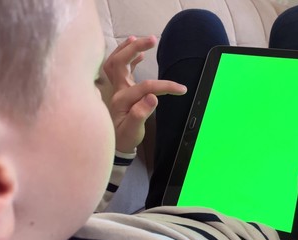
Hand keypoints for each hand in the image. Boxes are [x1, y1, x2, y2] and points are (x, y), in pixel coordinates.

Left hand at [103, 35, 186, 152]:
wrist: (117, 144)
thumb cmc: (125, 137)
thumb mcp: (133, 131)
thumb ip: (140, 114)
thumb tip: (153, 97)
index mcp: (122, 99)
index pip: (145, 86)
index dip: (164, 86)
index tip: (181, 89)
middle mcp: (117, 90)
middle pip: (119, 62)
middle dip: (134, 48)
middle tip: (152, 40)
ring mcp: (118, 88)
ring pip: (116, 62)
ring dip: (126, 48)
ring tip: (138, 38)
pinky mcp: (122, 89)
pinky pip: (121, 68)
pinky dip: (128, 57)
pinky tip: (140, 54)